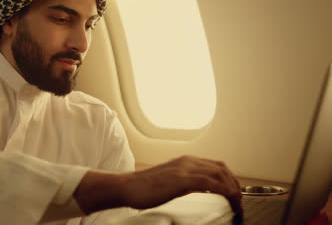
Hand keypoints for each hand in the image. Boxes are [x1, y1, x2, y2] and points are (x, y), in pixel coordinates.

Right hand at [120, 155, 242, 214]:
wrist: (127, 186)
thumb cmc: (144, 187)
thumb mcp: (170, 181)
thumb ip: (185, 182)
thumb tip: (199, 188)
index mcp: (185, 161)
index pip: (216, 166)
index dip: (230, 180)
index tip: (234, 195)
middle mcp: (188, 161)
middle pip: (222, 169)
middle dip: (235, 185)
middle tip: (239, 202)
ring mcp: (184, 169)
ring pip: (220, 174)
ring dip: (233, 190)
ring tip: (236, 205)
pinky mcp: (181, 179)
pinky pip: (210, 182)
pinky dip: (224, 190)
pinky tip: (228, 199)